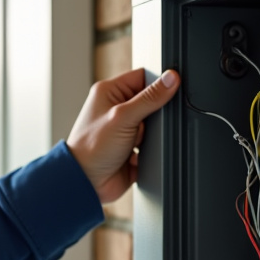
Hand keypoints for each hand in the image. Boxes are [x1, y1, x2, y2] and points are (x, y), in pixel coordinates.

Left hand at [66, 68, 180, 203]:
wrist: (87, 182)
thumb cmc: (91, 147)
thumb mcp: (123, 117)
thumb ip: (149, 98)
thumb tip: (171, 79)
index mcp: (109, 92)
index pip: (142, 77)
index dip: (158, 82)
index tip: (172, 88)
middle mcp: (116, 108)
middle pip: (150, 102)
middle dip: (154, 115)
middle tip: (145, 124)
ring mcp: (124, 129)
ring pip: (153, 125)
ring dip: (150, 135)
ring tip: (136, 142)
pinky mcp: (131, 148)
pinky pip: (151, 144)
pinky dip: (149, 150)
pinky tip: (138, 154)